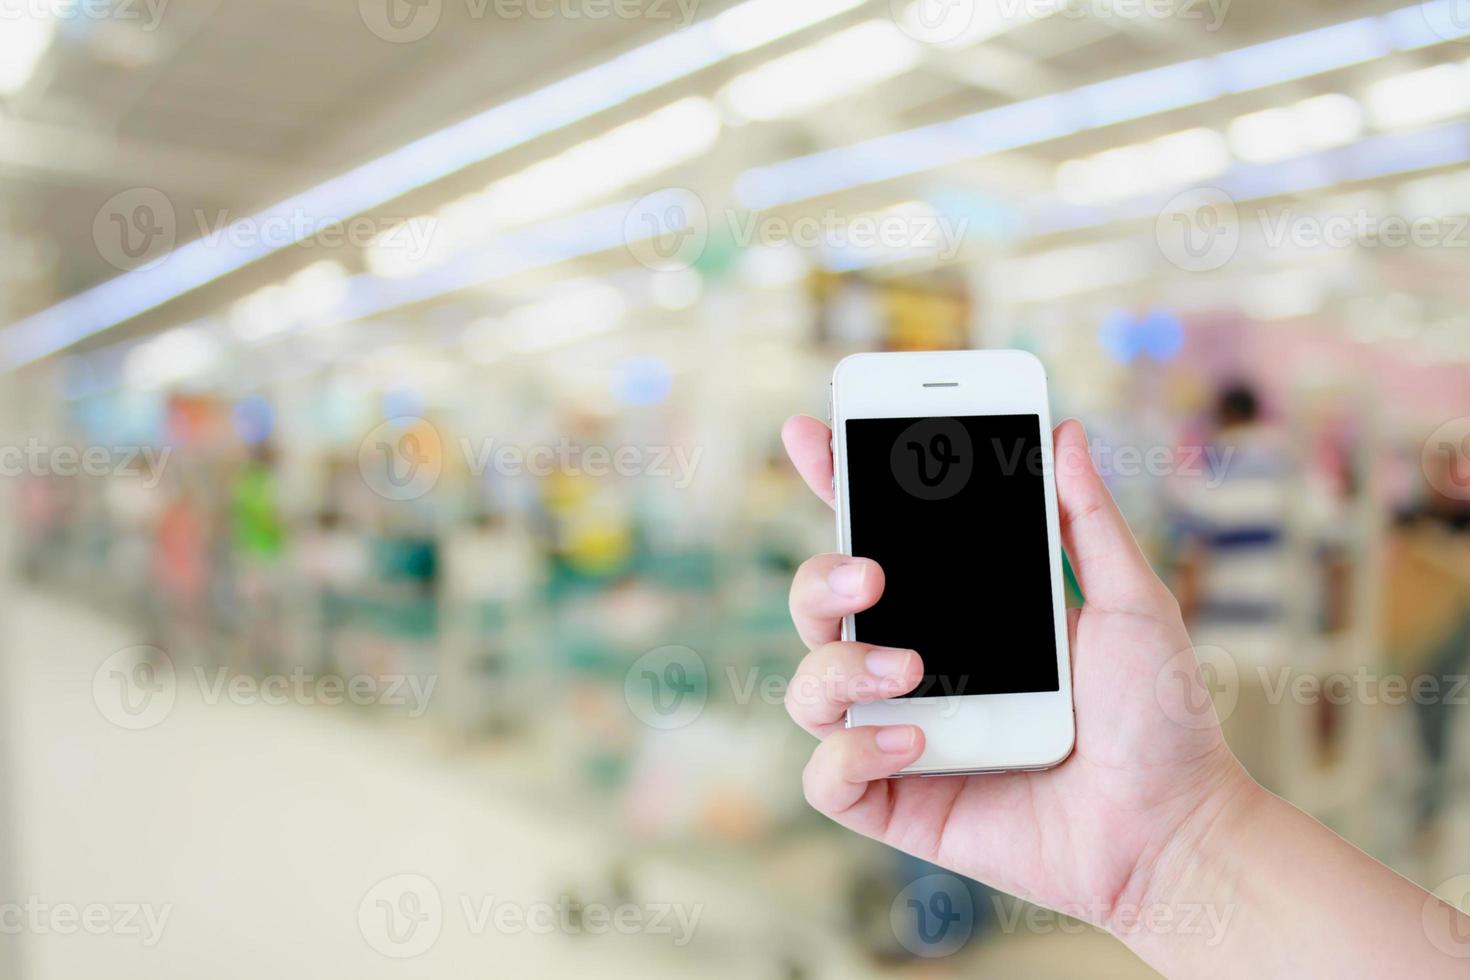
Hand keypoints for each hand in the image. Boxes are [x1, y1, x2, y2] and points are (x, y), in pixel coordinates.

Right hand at [780, 415, 1254, 931]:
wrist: (1171, 827)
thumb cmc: (1157, 716)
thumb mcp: (1132, 601)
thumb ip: (1089, 520)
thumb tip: (1066, 433)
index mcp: (958, 608)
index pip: (878, 536)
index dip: (835, 484)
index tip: (813, 432)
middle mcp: (915, 664)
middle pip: (818, 607)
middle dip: (819, 578)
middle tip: (870, 575)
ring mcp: (900, 732)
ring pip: (810, 688)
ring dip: (842, 668)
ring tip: (910, 669)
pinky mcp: (897, 800)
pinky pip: (829, 775)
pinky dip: (854, 752)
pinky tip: (916, 742)